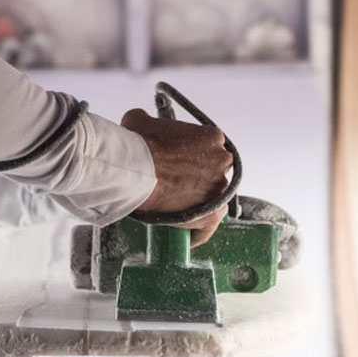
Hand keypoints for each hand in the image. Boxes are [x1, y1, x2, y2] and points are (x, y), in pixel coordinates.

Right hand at [121, 108, 233, 245]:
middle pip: (212, 172)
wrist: (135, 169)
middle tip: (175, 183)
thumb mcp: (139, 119)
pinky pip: (206, 228)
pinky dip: (196, 233)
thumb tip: (140, 121)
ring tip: (175, 208)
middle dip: (197, 177)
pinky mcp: (211, 215)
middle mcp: (222, 161)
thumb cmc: (138, 143)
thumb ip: (147, 120)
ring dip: (197, 203)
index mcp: (212, 136)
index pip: (207, 148)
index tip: (179, 162)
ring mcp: (219, 189)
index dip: (192, 156)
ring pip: (211, 199)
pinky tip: (184, 236)